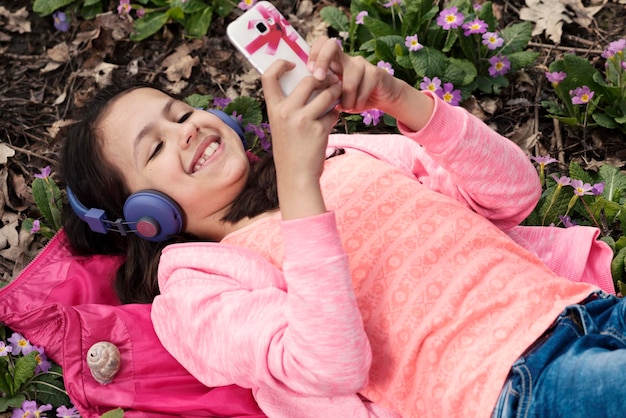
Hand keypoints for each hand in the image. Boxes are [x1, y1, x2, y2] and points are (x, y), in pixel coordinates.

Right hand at [261, 59, 341, 219]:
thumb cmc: (290, 150)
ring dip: (335, 95)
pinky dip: (335, 116)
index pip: (269, 76)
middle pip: (309, 80)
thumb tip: (310, 82)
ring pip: (327, 94)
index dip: (280, 64)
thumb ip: (289, 106)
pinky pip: (333, 112)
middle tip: (330, 83)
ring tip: (335, 101)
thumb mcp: (282, 126)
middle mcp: (285, 112)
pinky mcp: (318, 129)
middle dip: (324, 80)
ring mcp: (302, 120)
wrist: (296, 177)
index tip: (293, 63)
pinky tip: (330, 123)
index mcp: (273, 109)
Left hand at [307, 37, 434, 131]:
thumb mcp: (335, 96)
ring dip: (346, 99)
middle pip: (331, 45)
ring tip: (346, 108)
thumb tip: (307, 97)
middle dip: (322, 61)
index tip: (309, 71)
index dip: (314, 53)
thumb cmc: (354, 98)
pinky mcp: (375, 72)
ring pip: (348, 81)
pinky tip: (357, 106)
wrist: (383, 98)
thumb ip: (324, 93)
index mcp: (335, 62)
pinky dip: (357, 102)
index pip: (321, 43)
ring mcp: (361, 63)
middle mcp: (347, 58)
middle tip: (318, 78)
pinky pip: (362, 89)